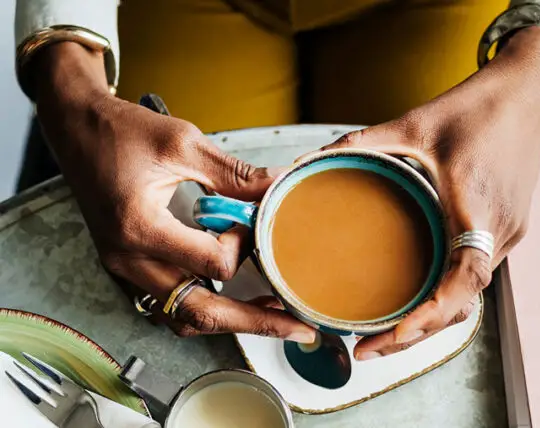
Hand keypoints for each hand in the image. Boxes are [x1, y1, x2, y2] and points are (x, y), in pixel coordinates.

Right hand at [31, 42, 314, 342]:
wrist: (76, 128)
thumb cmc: (122, 131)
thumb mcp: (184, 143)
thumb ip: (235, 174)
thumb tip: (279, 186)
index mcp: (140, 229)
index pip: (212, 264)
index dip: (244, 245)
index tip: (250, 219)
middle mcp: (129, 259)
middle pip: (200, 313)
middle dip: (255, 322)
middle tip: (298, 327)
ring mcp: (125, 268)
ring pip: (183, 316)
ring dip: (229, 319)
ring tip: (270, 313)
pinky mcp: (128, 266)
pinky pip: (169, 303)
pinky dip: (203, 306)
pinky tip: (230, 296)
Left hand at [318, 27, 539, 358]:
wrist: (528, 93)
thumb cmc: (476, 108)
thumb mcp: (412, 123)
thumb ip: (359, 144)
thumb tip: (308, 161)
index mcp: (476, 206)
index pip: (464, 280)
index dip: (430, 315)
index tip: (392, 337)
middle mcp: (498, 230)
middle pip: (463, 303)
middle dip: (417, 334)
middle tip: (367, 348)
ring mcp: (509, 233)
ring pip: (471, 295)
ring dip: (432, 320)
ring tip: (387, 333)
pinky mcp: (508, 228)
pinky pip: (477, 274)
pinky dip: (447, 296)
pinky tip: (419, 296)